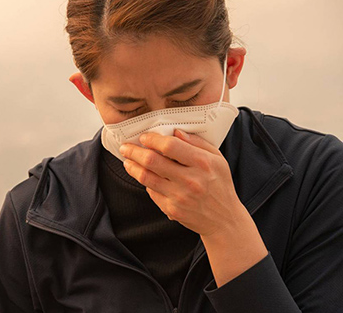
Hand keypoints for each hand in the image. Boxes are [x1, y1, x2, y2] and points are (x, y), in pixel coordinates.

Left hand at [119, 129, 244, 236]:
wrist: (224, 220)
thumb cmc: (221, 185)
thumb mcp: (218, 159)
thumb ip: (197, 142)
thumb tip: (176, 131)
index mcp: (202, 163)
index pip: (170, 146)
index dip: (153, 139)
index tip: (144, 137)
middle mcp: (190, 180)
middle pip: (152, 161)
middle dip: (134, 151)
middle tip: (126, 147)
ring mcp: (179, 197)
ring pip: (146, 177)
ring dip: (132, 166)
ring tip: (127, 160)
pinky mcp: (172, 210)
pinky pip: (151, 192)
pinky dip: (145, 182)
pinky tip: (143, 175)